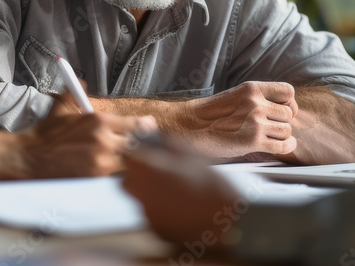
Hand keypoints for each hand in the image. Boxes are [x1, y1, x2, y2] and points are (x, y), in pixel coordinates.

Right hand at [17, 94, 156, 177]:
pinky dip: (118, 173)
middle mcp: (104, 140)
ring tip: (131, 160)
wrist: (30, 158)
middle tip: (143, 145)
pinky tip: (116, 171)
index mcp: (99, 121)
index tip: (149, 126)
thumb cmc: (46, 135)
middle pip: (137, 145)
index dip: (145, 126)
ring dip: (130, 160)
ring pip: (129, 162)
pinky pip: (117, 176)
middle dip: (141, 145)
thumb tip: (83, 82)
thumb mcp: (62, 107)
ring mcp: (102, 162)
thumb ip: (76, 93)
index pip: (134, 124)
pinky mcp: (96, 178)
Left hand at [123, 145, 239, 249]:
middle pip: (127, 180)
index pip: (126, 155)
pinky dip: (159, 209)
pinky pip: (150, 215)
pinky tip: (178, 207)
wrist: (229, 221)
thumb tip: (146, 125)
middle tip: (158, 171)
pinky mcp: (155, 230)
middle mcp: (142, 192)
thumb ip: (162, 139)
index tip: (144, 152)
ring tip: (174, 190)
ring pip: (138, 199)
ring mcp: (148, 213)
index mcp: (148, 169)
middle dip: (138, 175)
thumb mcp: (189, 154)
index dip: (134, 152)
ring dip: (149, 192)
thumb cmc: (211, 184)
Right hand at [180, 81, 298, 157]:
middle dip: (282, 122)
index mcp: (251, 89)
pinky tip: (279, 146)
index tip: (283, 111)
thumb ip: (257, 99)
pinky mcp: (253, 141)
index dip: (289, 103)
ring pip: (287, 130)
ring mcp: (254, 122)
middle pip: (289, 114)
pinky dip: (286, 147)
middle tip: (270, 128)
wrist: (190, 127)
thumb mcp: (236, 96)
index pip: (288, 91)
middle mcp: (255, 103)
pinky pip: (284, 145)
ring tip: (269, 138)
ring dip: (281, 136)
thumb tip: (284, 110)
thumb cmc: (212, 115)